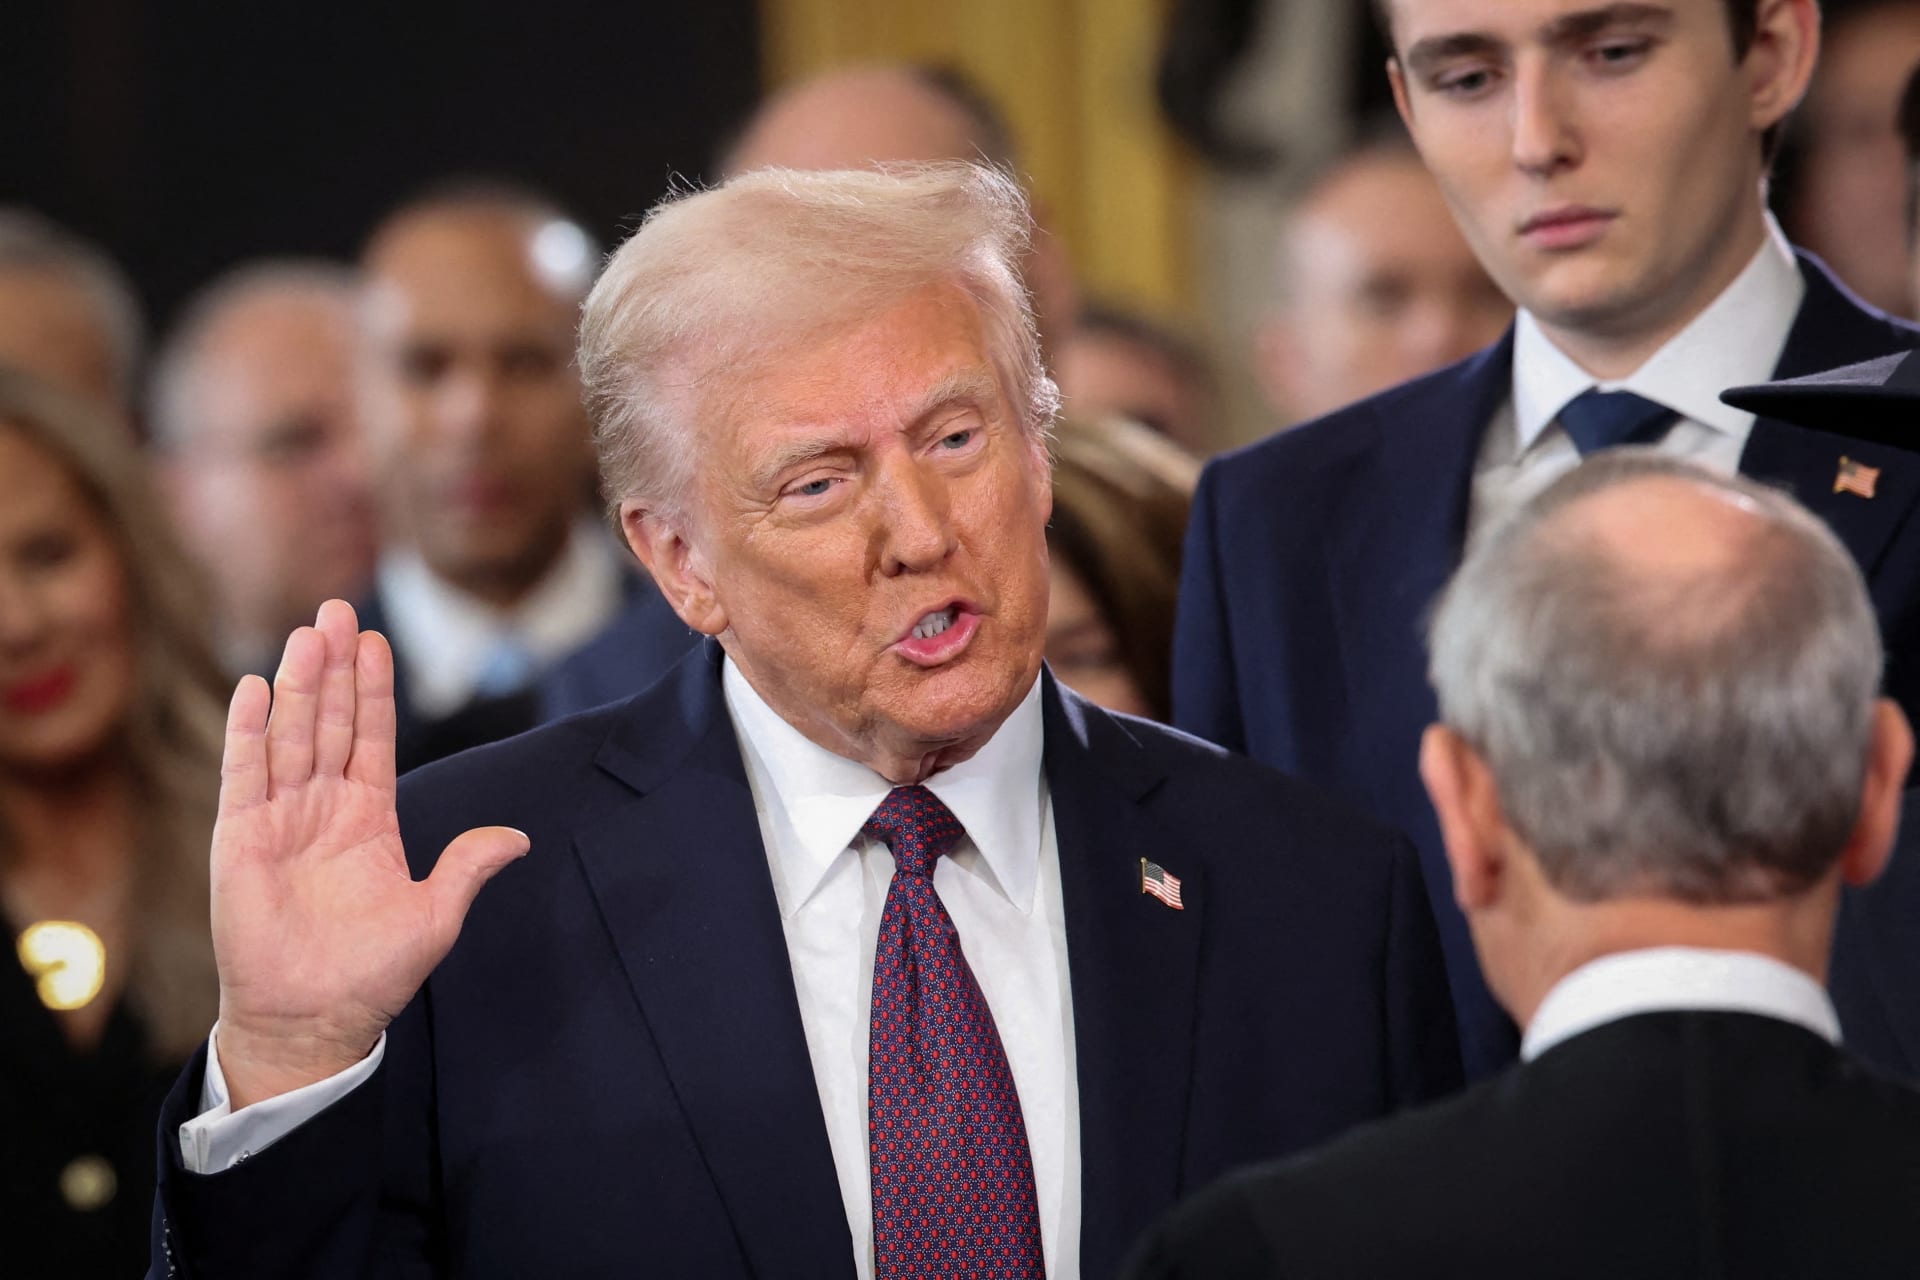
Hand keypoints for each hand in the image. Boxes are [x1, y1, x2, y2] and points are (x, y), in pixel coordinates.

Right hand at [210, 600, 527, 1108]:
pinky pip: (244, 777)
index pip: (372, 738)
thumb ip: (467, 866)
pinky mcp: (239, 841)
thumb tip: (519, 838)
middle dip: (334, 668)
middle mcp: (322, 809)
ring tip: (307, 633)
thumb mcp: (435, 914)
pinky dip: (248, 733)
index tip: (376, 640)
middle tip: (338, 609)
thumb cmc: (372, 974)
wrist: (314, 1020)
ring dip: (298, 685)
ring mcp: (279, 821)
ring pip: (290, 736)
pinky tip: (253, 689)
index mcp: (369, 819)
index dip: (373, 690)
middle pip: (328, 722)